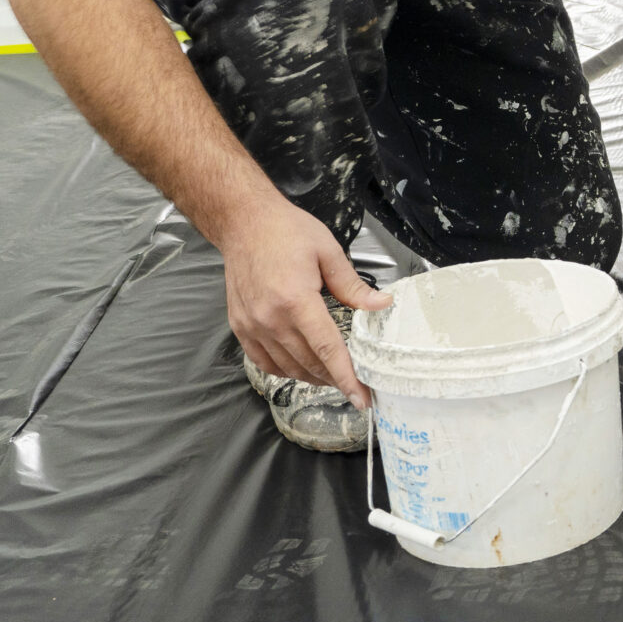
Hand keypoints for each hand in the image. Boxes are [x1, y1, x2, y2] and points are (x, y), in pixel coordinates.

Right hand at [215, 195, 392, 406]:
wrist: (243, 223)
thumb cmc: (286, 231)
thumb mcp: (328, 252)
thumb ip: (353, 286)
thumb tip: (382, 305)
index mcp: (295, 299)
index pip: (327, 350)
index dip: (347, 378)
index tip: (362, 398)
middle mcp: (270, 318)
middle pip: (310, 363)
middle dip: (336, 379)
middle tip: (357, 384)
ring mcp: (252, 325)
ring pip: (288, 367)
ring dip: (313, 377)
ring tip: (333, 375)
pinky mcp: (240, 327)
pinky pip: (264, 362)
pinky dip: (286, 370)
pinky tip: (302, 367)